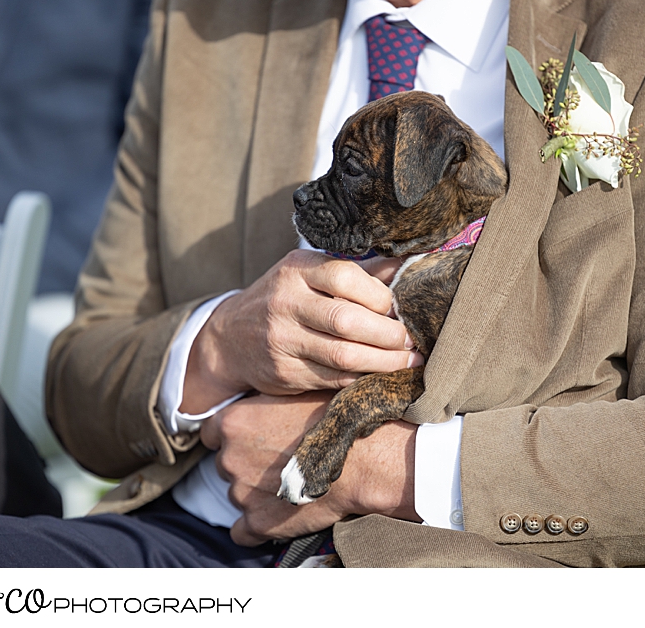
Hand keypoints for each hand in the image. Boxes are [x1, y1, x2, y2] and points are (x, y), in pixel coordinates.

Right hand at [182, 250, 422, 412]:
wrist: (230, 338)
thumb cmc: (285, 298)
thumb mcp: (310, 273)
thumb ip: (360, 271)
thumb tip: (413, 265)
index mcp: (296, 269)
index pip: (345, 277)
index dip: (380, 295)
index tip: (398, 307)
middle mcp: (285, 303)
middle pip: (347, 321)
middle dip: (389, 334)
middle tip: (412, 340)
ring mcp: (282, 340)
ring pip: (343, 356)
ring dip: (384, 361)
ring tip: (409, 360)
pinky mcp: (285, 373)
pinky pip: (334, 379)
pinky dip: (364, 378)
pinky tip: (382, 374)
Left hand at [200, 392, 418, 545]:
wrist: (363, 458)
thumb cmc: (334, 420)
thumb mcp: (291, 393)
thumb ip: (262, 401)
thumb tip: (257, 402)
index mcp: (232, 422)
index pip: (212, 432)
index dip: (233, 435)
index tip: (250, 438)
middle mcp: (229, 458)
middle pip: (225, 464)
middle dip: (246, 463)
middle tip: (280, 459)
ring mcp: (242, 493)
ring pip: (237, 495)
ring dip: (256, 492)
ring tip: (290, 483)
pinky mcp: (258, 523)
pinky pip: (242, 532)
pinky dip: (257, 526)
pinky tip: (277, 514)